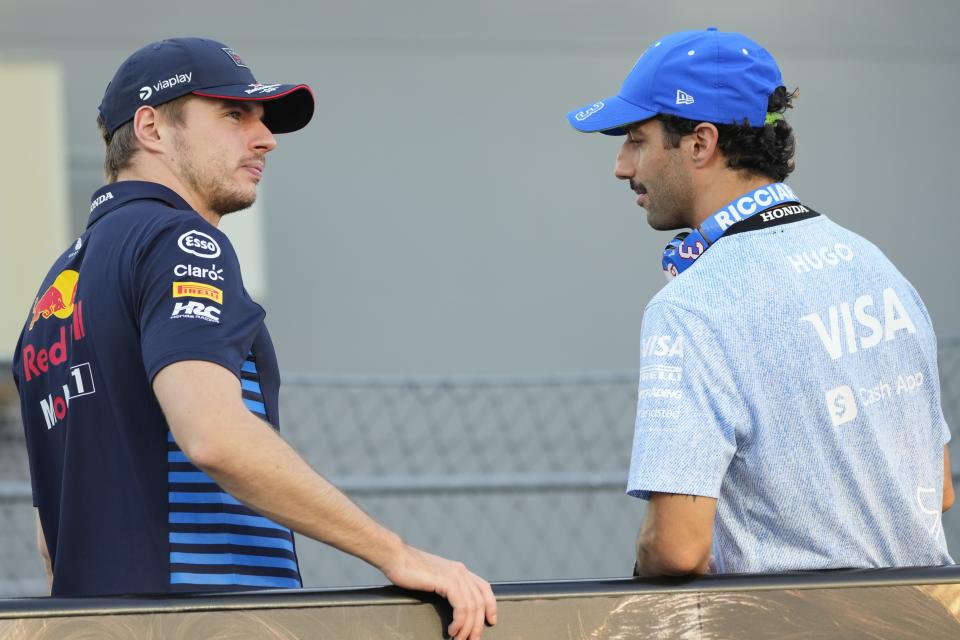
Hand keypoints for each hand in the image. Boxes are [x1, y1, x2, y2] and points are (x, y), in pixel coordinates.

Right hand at [381, 545, 497, 639]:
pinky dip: (459, 622)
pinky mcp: (446, 581)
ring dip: (467, 627)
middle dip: (478, 625)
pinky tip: (451, 630)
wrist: (395, 557)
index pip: (484, 588)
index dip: (491, 605)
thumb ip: (445, 587)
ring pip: (472, 607)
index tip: (491, 621)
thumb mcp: (433, 578)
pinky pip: (461, 607)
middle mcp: (460, 571)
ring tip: (459, 639)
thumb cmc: (408, 570)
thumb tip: (450, 605)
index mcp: (459, 570)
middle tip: (472, 639)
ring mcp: (455, 575)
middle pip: (480, 601)